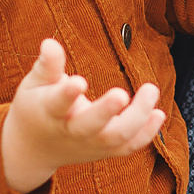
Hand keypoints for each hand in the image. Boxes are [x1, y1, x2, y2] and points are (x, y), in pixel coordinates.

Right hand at [1, 38, 166, 193]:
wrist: (35, 148)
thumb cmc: (36, 107)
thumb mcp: (33, 85)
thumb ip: (46, 65)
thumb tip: (50, 42)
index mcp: (49, 113)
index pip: (58, 104)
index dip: (67, 94)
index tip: (79, 80)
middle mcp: (71, 132)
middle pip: (89, 127)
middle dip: (105, 112)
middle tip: (121, 93)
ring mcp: (90, 145)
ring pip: (114, 138)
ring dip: (136, 119)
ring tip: (151, 90)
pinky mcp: (105, 151)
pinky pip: (128, 147)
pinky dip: (146, 134)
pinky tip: (159, 113)